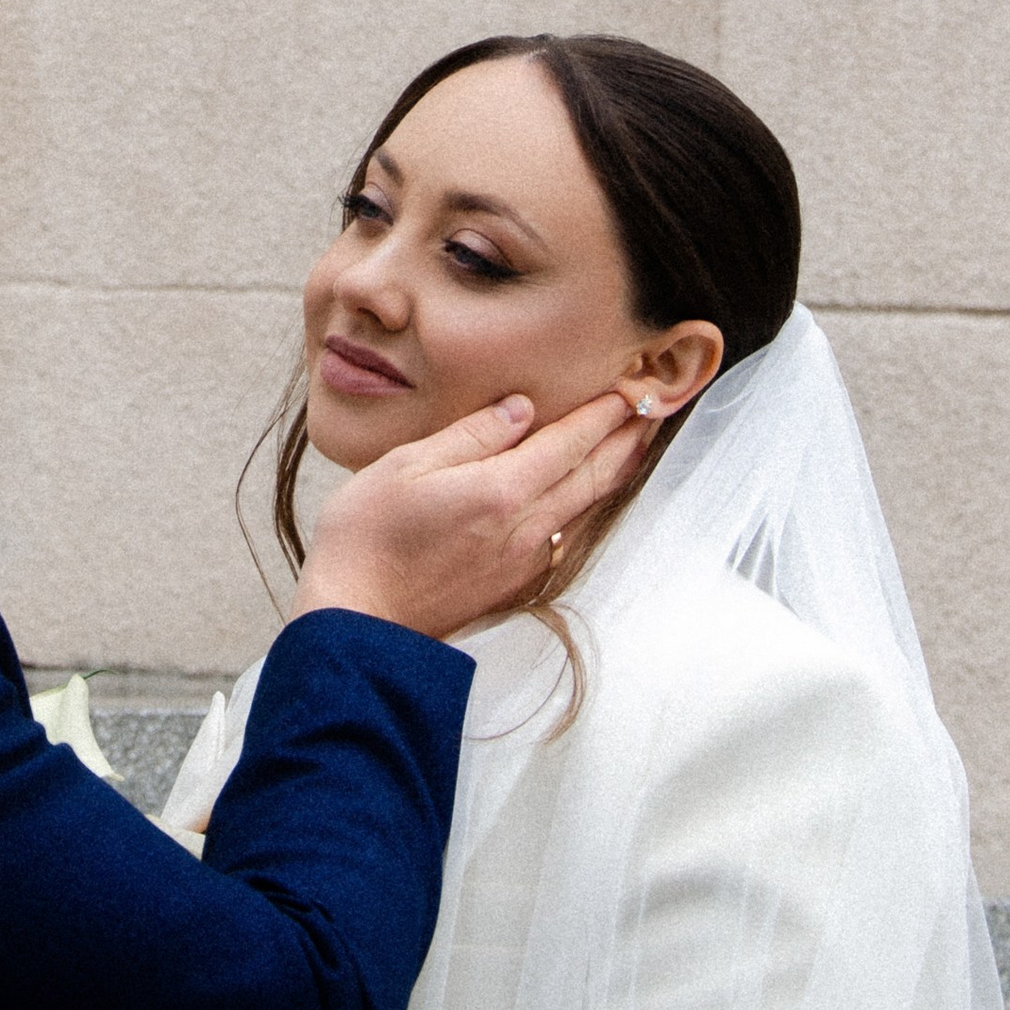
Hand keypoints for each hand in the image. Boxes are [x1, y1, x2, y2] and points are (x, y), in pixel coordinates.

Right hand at [290, 389, 646, 640]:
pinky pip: (563, 534)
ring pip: (583, 508)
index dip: (603, 414)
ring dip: (611, 472)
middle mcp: (524, 529)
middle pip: (591, 477)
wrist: (358, 620)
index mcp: (501, 492)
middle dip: (625, 440)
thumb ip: (470, 435)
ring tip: (630, 444)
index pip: (568, 443)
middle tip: (651, 410)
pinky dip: (583, 505)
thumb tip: (520, 409)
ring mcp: (522, 561)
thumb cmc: (366, 539)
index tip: (630, 389)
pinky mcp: (512, 584)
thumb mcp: (406, 465)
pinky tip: (581, 495)